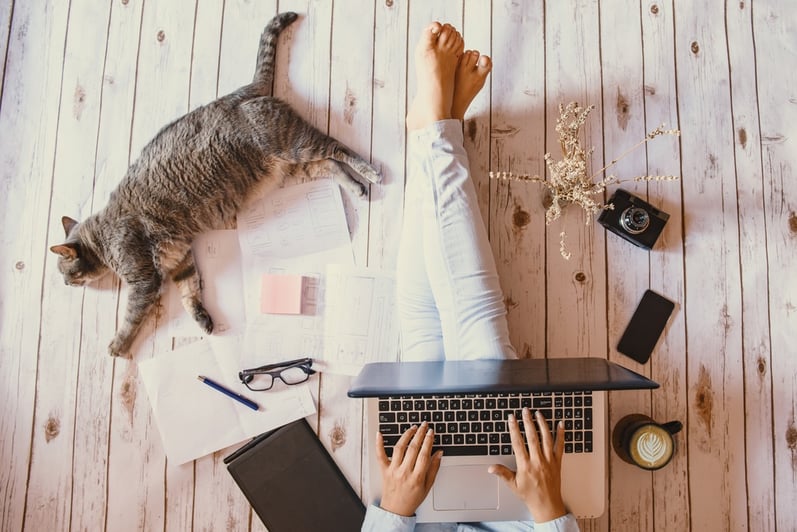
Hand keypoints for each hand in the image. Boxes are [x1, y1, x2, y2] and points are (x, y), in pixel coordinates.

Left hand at [376, 421, 442, 516]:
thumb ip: (434, 469)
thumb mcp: (428, 486)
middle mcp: (404, 472)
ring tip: (412, 428)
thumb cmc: (412, 499)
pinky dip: (379, 443)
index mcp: (417, 477)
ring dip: (406, 435)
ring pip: (399, 448)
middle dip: (420, 434)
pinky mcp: (384, 470)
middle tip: (424, 425)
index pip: (424, 454)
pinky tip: (379, 433)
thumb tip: (439, 453)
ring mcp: (393, 470)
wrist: (396, 510)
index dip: (428, 441)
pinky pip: (380, 455)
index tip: (431, 432)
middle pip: (413, 448)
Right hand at [489, 408, 566, 522]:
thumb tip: (491, 468)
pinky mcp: (558, 462)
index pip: (518, 443)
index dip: (514, 429)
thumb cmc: (530, 496)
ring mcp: (549, 461)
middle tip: (525, 410)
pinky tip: (560, 424)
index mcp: (526, 466)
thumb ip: (503, 473)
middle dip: (528, 422)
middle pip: (532, 437)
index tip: (512, 418)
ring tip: (538, 414)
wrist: (547, 505)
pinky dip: (561, 434)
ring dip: (542, 424)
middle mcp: (538, 461)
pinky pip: (560, 446)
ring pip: (546, 438)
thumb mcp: (513, 485)